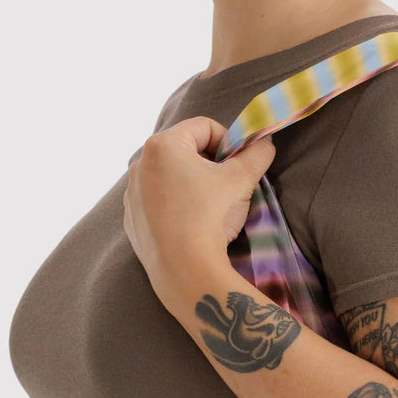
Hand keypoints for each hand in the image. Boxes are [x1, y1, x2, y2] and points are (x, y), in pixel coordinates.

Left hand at [123, 116, 275, 304]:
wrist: (184, 270)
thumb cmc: (210, 216)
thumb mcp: (241, 180)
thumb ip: (256, 155)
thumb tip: (265, 143)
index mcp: (163, 145)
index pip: (204, 127)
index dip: (228, 143)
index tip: (237, 166)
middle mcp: (140, 164)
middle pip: (184, 151)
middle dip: (208, 165)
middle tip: (225, 188)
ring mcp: (132, 193)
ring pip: (170, 177)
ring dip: (191, 185)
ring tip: (207, 209)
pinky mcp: (132, 220)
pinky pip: (157, 202)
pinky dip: (174, 207)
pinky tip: (189, 225)